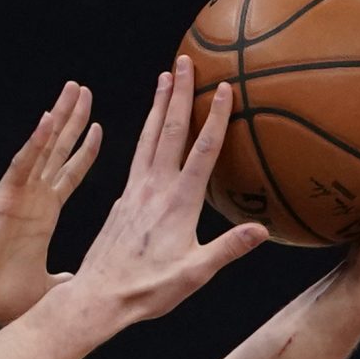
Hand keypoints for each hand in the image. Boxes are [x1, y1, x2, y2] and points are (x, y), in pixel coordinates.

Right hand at [0, 81, 104, 329]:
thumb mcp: (44, 288)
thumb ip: (63, 281)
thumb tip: (79, 284)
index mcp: (43, 215)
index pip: (69, 175)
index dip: (85, 153)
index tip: (99, 128)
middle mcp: (32, 199)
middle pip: (58, 150)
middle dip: (73, 121)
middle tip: (84, 91)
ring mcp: (18, 195)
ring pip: (43, 148)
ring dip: (59, 118)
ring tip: (74, 89)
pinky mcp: (3, 198)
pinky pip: (23, 165)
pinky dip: (35, 143)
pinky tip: (48, 119)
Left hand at [64, 59, 267, 329]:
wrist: (97, 298)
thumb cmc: (147, 291)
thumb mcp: (193, 274)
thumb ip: (227, 249)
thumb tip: (262, 229)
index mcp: (177, 203)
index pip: (202, 150)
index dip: (215, 117)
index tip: (225, 86)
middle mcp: (154, 189)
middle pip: (169, 131)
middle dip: (179, 94)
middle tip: (184, 61)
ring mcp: (134, 192)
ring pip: (147, 138)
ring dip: (157, 106)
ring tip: (163, 78)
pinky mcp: (122, 201)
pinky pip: (135, 157)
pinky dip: (144, 134)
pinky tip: (147, 131)